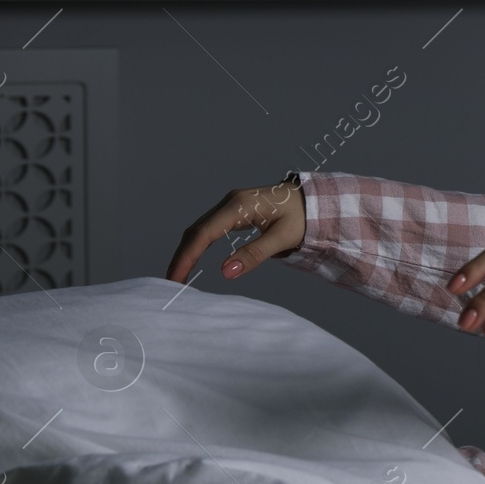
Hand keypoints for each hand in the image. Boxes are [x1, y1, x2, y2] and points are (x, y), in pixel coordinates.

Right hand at [166, 179, 305, 283]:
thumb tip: (226, 272)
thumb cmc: (302, 217)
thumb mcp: (283, 238)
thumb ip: (255, 254)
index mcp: (239, 206)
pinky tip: (192, 260)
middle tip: (171, 283)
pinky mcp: (233, 211)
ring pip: (199, 229)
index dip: (187, 257)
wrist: (313, 200)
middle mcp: (230, 202)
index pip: (203, 234)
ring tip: (178, 276)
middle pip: (195, 231)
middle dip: (181, 257)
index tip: (175, 279)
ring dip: (186, 251)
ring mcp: (230, 205)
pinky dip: (197, 245)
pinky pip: (208, 228)